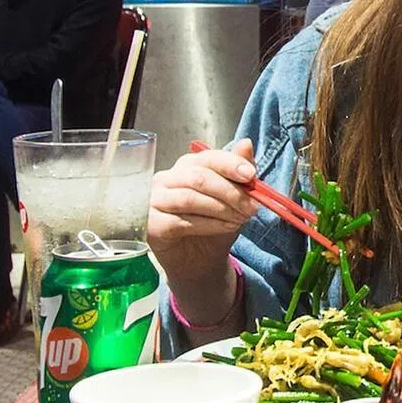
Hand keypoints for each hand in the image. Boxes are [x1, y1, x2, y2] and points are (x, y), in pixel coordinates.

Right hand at [148, 139, 256, 291]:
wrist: (201, 259)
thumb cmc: (216, 222)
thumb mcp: (235, 197)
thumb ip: (240, 172)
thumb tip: (246, 143)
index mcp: (188, 165)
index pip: (208, 157)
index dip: (231, 164)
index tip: (251, 175)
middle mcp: (167, 178)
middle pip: (199, 177)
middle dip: (230, 192)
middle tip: (252, 207)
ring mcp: (154, 200)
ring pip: (190, 198)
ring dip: (222, 210)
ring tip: (240, 219)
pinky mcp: (150, 223)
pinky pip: (180, 221)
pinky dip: (209, 225)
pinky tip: (225, 228)